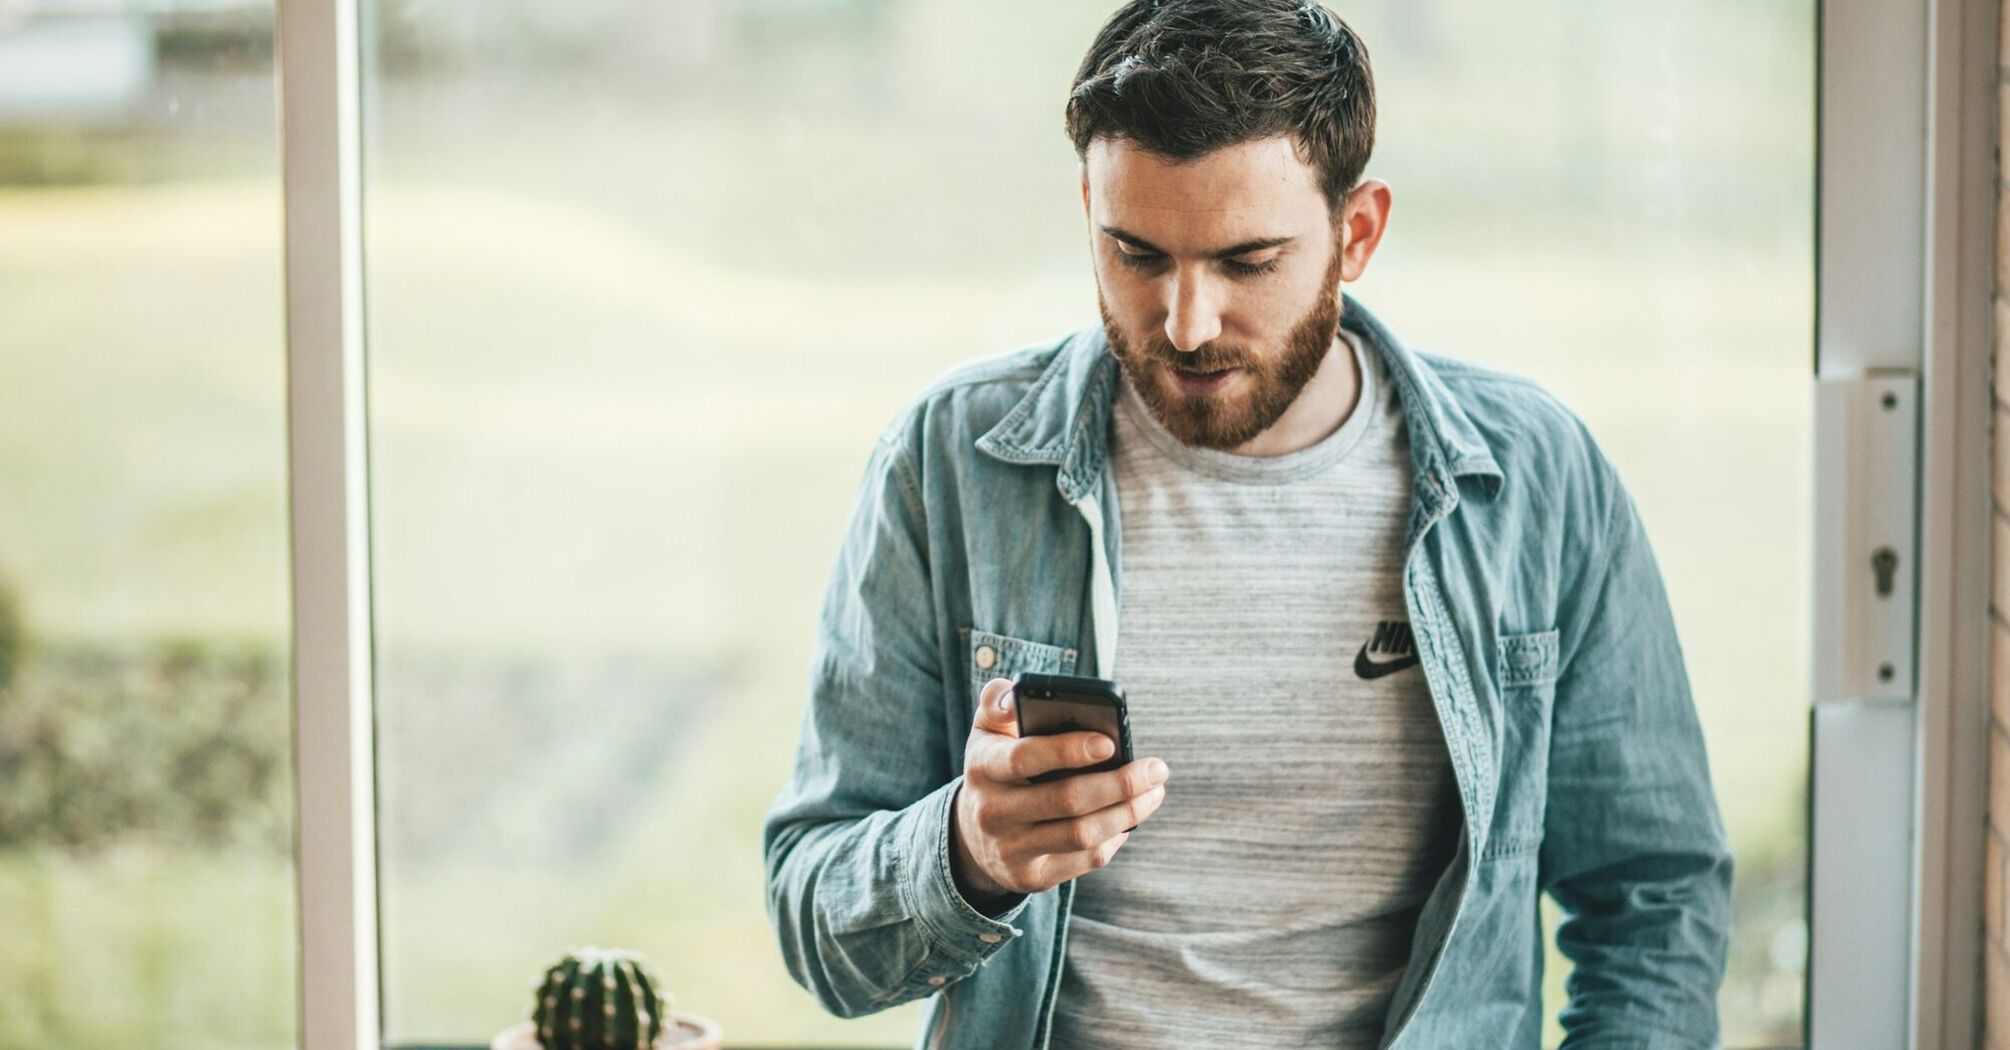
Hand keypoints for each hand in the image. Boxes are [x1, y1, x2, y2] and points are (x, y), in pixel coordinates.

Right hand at [949, 676, 1169, 906]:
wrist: (973, 834)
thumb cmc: (997, 767)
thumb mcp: (987, 730)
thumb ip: (1000, 702)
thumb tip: (1018, 695)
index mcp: (982, 767)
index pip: (1024, 757)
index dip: (1067, 750)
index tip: (1110, 742)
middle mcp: (992, 812)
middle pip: (1065, 800)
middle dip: (1120, 784)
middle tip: (1157, 769)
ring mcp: (1010, 850)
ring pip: (1081, 834)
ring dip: (1127, 813)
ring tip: (1154, 792)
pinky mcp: (1030, 877)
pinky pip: (1084, 859)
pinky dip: (1114, 837)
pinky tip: (1130, 818)